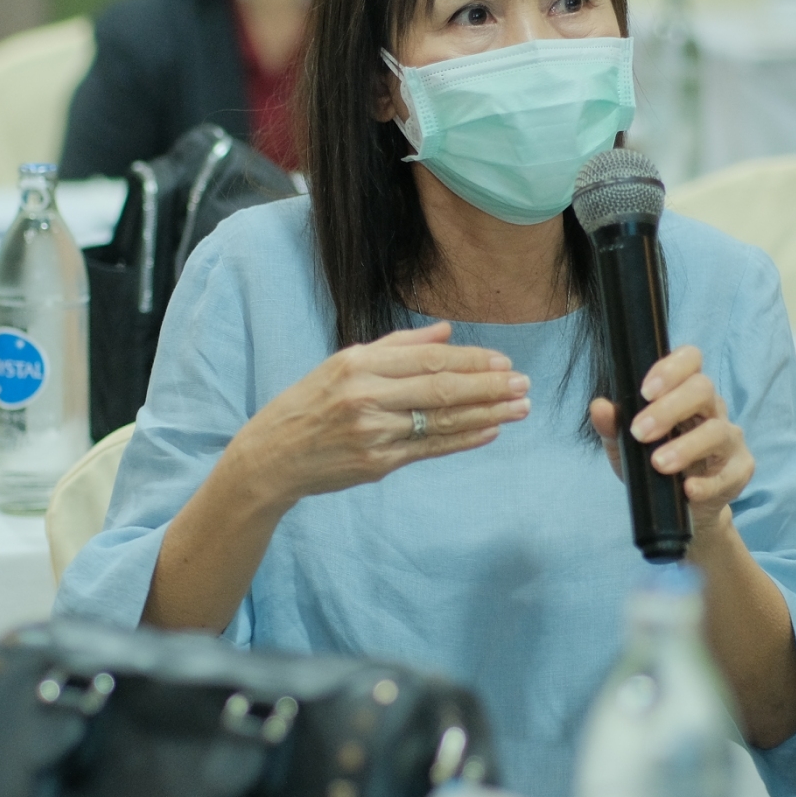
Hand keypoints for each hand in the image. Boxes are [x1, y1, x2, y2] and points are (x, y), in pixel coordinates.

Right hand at [228, 321, 530, 505]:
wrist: (272, 457)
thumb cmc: (309, 404)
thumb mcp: (343, 363)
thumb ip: (397, 346)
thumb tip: (446, 332)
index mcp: (358, 363)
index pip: (429, 359)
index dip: (472, 360)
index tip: (503, 362)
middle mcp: (365, 396)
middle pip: (442, 389)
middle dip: (489, 387)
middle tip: (523, 385)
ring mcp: (372, 433)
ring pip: (441, 421)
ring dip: (486, 414)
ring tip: (518, 409)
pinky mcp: (376, 463)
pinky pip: (429, 449)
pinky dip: (462, 440)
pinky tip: (489, 432)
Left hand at [589, 344, 753, 534]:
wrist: (683, 509)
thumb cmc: (655, 464)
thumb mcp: (627, 447)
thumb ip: (614, 426)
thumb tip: (599, 407)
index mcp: (686, 393)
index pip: (690, 360)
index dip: (670, 369)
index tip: (644, 391)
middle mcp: (713, 409)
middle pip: (702, 390)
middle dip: (669, 409)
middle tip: (640, 432)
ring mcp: (730, 439)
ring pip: (717, 431)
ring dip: (686, 447)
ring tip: (659, 463)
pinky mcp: (740, 470)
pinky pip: (729, 474)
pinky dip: (708, 483)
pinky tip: (688, 489)